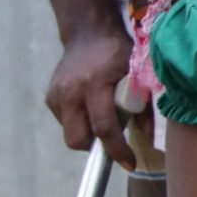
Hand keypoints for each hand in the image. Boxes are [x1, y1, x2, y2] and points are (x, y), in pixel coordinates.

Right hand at [45, 15, 134, 168]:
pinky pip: (66, 123)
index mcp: (94, 84)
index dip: (117, 150)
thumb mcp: (137, 75)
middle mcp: (70, 90)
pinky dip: (80, 122)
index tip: (129, 163)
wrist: (89, 33)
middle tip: (112, 141)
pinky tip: (90, 106)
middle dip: (95, 148)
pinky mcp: (50, 97)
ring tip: (102, 115)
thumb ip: (143, 108)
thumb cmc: (119, 54)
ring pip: (70, 133)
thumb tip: (146, 141)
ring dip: (88, 134)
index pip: (103, 127)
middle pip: (77, 139)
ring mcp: (56, 94)